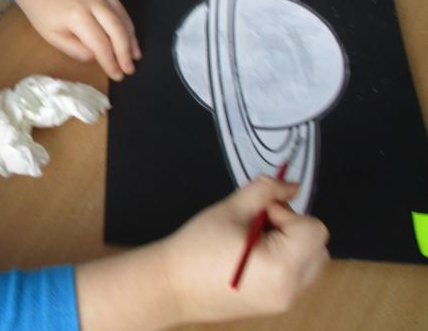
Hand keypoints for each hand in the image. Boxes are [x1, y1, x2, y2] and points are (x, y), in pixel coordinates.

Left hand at [10, 0, 140, 80]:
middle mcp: (94, 1)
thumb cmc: (40, 8)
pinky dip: (126, 23)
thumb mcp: (52, 35)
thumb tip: (96, 57)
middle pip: (118, 30)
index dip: (111, 62)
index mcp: (77, 16)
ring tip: (135, 56)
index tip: (117, 76)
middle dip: (125, 53)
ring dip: (131, 39)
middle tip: (129, 70)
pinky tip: (129, 36)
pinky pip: (120, 7)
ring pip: (123, 17)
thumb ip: (75, 50)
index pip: (101, 44)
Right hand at [160, 177, 329, 322]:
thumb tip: (289, 185)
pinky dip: (284, 260)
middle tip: (256, 225)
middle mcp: (289, 290)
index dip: (287, 214)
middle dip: (292, 228)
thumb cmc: (194, 252)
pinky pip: (297, 275)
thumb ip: (265, 191)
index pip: (313, 229)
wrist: (171, 285)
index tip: (261, 215)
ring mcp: (284, 301)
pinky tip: (252, 256)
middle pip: (317, 245)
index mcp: (281, 268)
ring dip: (290, 244)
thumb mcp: (230, 210)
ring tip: (252, 241)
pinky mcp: (276, 304)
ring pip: (310, 261)